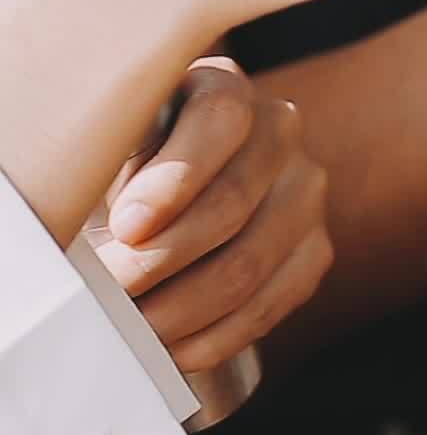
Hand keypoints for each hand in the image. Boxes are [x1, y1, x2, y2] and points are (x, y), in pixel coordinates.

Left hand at [89, 59, 330, 373]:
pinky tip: (174, 348)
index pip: (221, 120)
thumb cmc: (127, 167)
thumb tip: (102, 215)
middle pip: (233, 202)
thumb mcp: (114, 143)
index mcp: (225, 87)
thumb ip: (114, 157)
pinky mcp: (314, 249)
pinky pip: (271, 303)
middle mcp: (281, 131)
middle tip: (113, 288)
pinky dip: (216, 336)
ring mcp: (305, 191)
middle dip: (162, 258)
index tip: (126, 226)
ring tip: (135, 326)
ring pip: (251, 262)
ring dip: (183, 307)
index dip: (175, 178)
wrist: (175, 194)